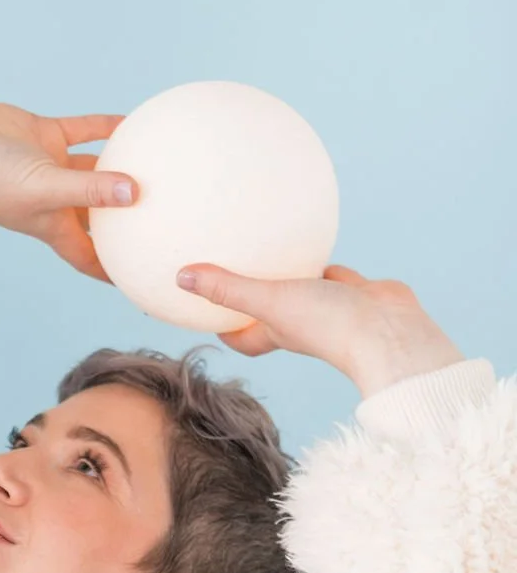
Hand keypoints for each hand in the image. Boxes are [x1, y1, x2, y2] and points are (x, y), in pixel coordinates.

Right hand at [0, 103, 139, 282]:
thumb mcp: (44, 190)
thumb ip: (89, 190)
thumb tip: (134, 193)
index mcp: (53, 225)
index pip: (88, 257)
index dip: (110, 271)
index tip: (138, 279)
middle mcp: (55, 200)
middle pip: (98, 216)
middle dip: (124, 220)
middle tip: (162, 220)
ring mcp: (50, 167)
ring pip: (95, 170)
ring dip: (120, 168)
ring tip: (157, 167)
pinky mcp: (43, 135)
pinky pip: (83, 131)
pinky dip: (105, 127)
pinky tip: (130, 123)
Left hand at [177, 261, 463, 393]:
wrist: (392, 334)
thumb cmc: (328, 326)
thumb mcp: (269, 302)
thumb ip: (228, 289)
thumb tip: (180, 278)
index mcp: (278, 331)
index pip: (245, 336)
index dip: (227, 329)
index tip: (208, 316)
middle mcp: (304, 322)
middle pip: (273, 312)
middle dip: (256, 298)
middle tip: (238, 274)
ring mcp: (334, 308)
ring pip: (307, 288)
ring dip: (293, 274)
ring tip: (275, 249)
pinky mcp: (361, 293)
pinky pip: (340, 272)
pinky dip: (328, 259)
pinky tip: (319, 237)